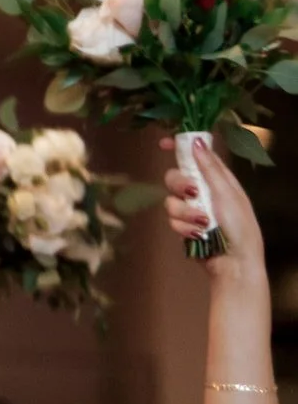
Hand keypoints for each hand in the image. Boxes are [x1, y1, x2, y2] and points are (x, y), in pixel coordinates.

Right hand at [163, 132, 261, 280]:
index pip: (196, 156)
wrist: (235, 263)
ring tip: (202, 223)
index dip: (179, 146)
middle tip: (193, 193)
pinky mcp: (185, 226)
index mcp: (218, 180)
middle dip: (180, 185)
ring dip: (185, 213)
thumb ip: (209, 168)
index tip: (163, 143)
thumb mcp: (227, 194)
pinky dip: (184, 227)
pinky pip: (172, 220)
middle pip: (175, 176)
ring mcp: (192, 209)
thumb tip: (196, 140)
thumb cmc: (239, 227)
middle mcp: (203, 192)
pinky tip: (198, 235)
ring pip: (170, 201)